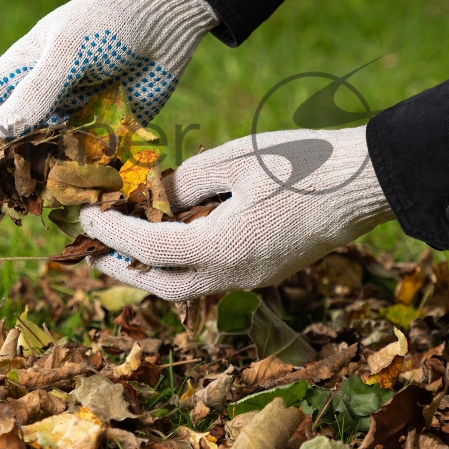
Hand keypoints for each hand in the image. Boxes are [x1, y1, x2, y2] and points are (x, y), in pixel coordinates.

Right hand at [0, 0, 217, 225]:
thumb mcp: (69, 48)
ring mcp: (71, 122)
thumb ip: (38, 90)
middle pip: (5, 149)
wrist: (163, 17)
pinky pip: (86, 168)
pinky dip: (79, 187)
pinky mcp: (104, 136)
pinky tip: (78, 205)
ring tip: (27, 215)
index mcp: (17, 76)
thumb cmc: (108, 20)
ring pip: (44, 166)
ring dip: (34, 192)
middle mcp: (39, 105)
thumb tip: (0, 134)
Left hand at [79, 126, 393, 300]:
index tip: (84, 216)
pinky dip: (181, 267)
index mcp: (222, 247)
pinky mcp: (267, 272)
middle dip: (123, 270)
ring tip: (125, 250)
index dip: (110, 232)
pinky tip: (173, 243)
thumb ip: (184, 183)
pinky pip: (212, 279)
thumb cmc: (301, 162)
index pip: (148, 247)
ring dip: (152, 272)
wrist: (364, 182)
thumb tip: (154, 198)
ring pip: (188, 289)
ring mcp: (254, 279)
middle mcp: (235, 275)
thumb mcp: (233, 160)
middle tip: (93, 251)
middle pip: (164, 286)